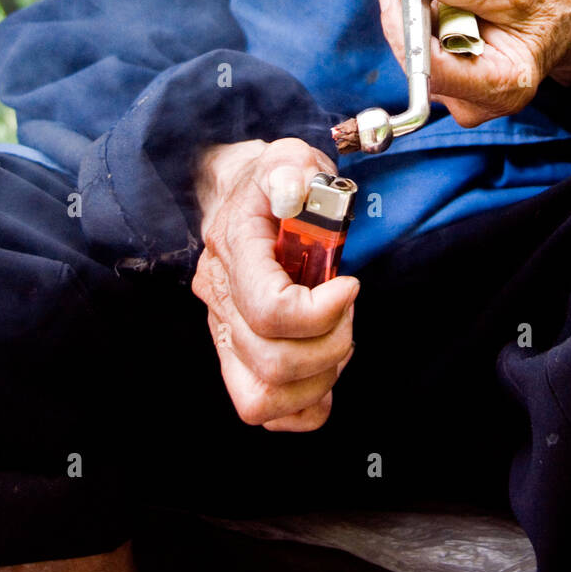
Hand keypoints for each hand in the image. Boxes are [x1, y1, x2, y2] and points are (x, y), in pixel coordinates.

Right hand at [192, 138, 357, 430]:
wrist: (245, 196)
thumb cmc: (276, 183)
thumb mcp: (288, 159)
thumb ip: (291, 171)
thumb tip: (294, 192)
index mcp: (233, 253)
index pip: (268, 310)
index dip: (319, 312)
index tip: (350, 285)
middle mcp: (220, 302)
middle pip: (270, 363)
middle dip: (330, 344)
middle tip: (347, 308)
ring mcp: (225, 336)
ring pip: (261, 399)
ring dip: (318, 378)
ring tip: (338, 336)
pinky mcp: (239, 359)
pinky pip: (266, 412)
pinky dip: (305, 404)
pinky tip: (326, 368)